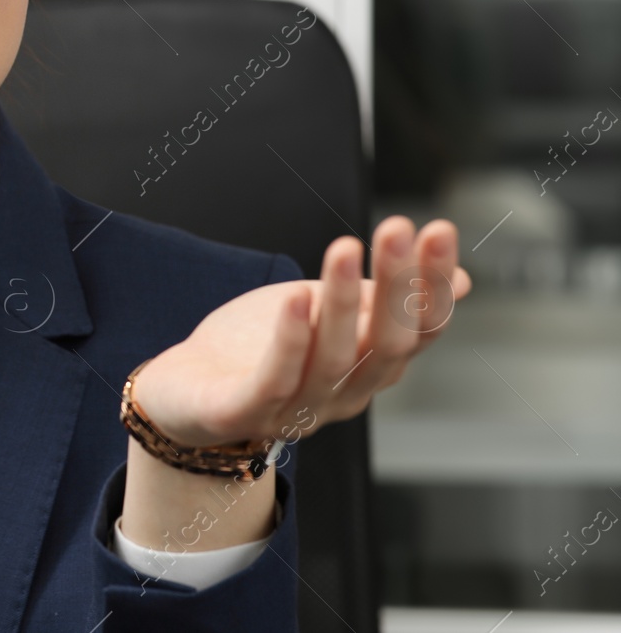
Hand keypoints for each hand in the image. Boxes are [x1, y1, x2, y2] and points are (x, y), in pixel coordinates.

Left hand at [131, 216, 471, 449]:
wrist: (181, 396)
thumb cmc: (255, 349)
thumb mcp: (322, 313)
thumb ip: (381, 300)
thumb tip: (462, 280)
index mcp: (367, 370)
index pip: (416, 331)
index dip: (432, 285)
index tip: (437, 229)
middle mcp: (343, 396)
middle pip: (384, 345)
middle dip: (397, 287)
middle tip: (397, 228)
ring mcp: (295, 411)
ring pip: (333, 360)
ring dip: (341, 303)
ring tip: (344, 247)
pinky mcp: (244, 413)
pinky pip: (275, 380)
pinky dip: (290, 340)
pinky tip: (297, 297)